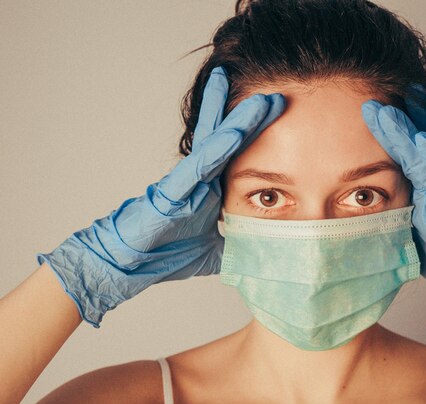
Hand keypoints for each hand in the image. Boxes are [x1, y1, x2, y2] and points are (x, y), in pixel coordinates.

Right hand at [36, 66, 285, 327]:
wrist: (127, 266)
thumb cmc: (163, 255)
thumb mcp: (213, 254)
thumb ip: (234, 250)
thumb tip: (260, 255)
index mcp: (210, 191)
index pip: (239, 158)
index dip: (257, 138)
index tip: (279, 119)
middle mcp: (199, 180)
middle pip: (229, 140)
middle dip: (252, 117)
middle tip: (275, 95)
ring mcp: (186, 183)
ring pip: (216, 145)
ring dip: (239, 121)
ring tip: (261, 100)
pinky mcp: (171, 193)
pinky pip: (199, 168)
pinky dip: (218, 150)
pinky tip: (236, 133)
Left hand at [361, 85, 425, 360]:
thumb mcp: (417, 235)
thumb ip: (399, 218)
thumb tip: (369, 216)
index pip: (406, 155)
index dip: (389, 132)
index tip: (369, 111)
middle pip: (416, 146)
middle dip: (395, 121)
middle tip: (370, 97)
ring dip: (407, 132)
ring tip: (388, 109)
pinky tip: (420, 142)